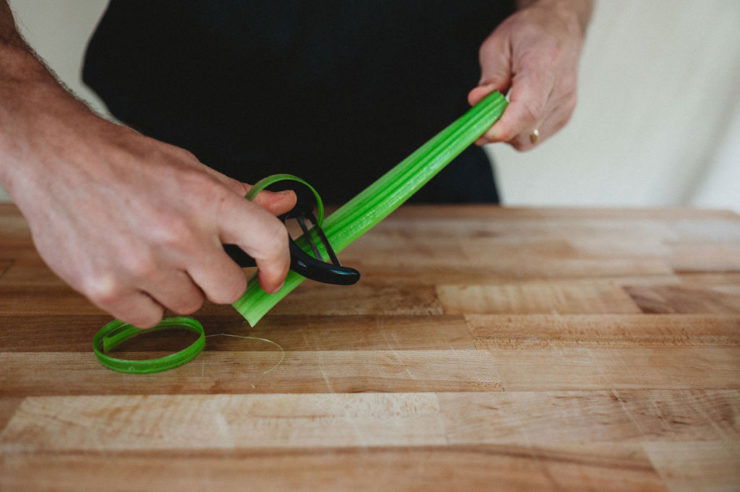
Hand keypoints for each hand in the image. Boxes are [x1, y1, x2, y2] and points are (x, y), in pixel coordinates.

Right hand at [6, 109, 294, 327]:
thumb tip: (285, 203)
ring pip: (188, 306)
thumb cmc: (125, 161)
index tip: (271, 278)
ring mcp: (140, 266)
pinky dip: (144, 301)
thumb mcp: (190, 168)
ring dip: (177, 287)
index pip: (269, 242)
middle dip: (216, 277)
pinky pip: (150, 318)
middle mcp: (177, 236)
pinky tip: (129, 269)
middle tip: (193, 256)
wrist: (54, 157)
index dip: (278, 265)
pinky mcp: (105, 289)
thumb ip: (239, 195)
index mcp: (205, 200)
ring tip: (150, 253)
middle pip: (228, 291)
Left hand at [468, 0, 588, 149]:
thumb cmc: (530, 32)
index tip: (480, 132)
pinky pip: (533, 138)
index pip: (527, 109)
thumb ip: (490, 76)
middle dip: (495, 130)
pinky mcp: (563, 117)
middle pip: (524, 129)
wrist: (559, 29)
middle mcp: (560, 90)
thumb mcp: (499, 44)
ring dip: (506, 132)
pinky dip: (517, 132)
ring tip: (499, 108)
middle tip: (479, 116)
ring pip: (527, 140)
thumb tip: (477, 101)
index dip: (502, 128)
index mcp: (544, 66)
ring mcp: (565, 106)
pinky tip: (513, 111)